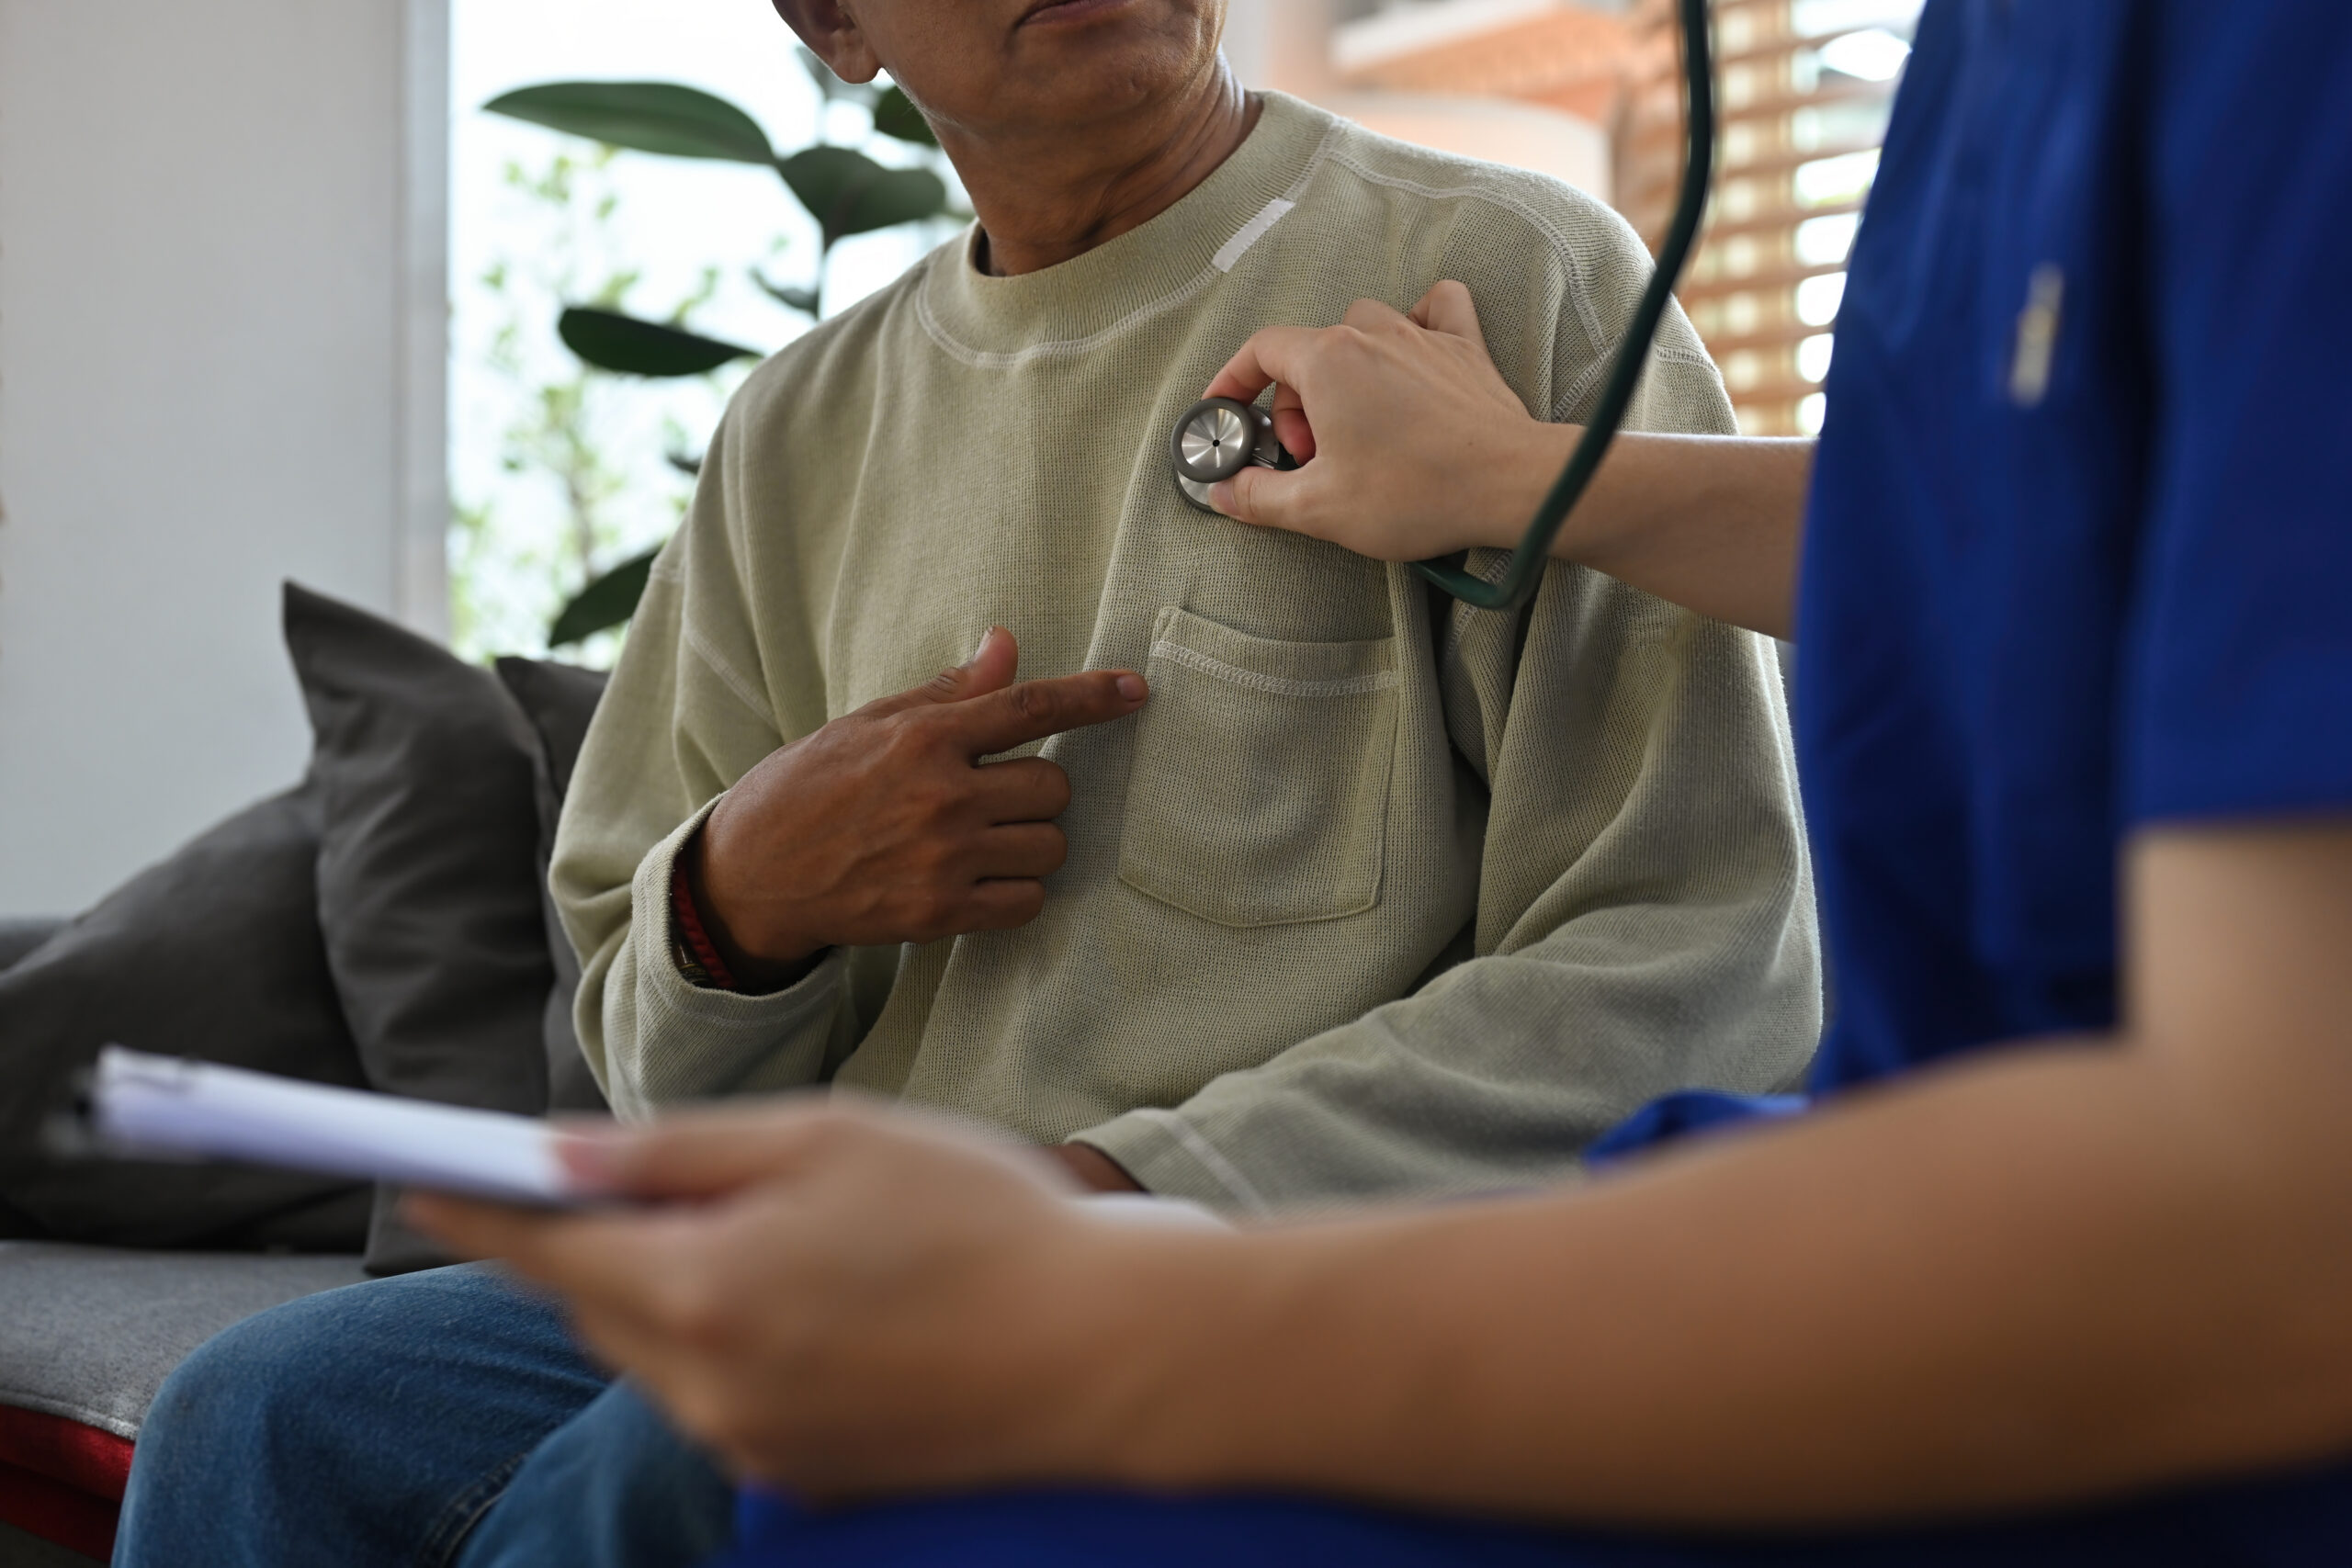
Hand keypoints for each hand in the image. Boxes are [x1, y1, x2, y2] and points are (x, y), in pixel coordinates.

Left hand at [407, 1101, 1234, 1497]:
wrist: (1103, 1350)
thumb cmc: (976, 1217)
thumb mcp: (825, 1137)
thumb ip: (678, 1150)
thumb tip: (559, 1156)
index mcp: (701, 1292)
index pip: (545, 1251)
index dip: (478, 1209)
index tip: (424, 1179)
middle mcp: (705, 1389)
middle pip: (597, 1309)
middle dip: (593, 1242)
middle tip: (626, 1176)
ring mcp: (752, 1445)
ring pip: (658, 1354)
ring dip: (665, 1291)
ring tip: (751, 1227)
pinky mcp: (798, 1477)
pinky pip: (719, 1396)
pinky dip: (725, 1339)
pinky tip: (807, 1295)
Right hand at [692, 627, 1145, 987]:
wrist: (752, 873)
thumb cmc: (810, 787)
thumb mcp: (868, 723)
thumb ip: (947, 693)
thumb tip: (1006, 645)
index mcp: (924, 738)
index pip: (1029, 708)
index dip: (1092, 697)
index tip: (1136, 690)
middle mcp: (942, 796)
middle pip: (1054, 789)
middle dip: (1039, 791)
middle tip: (997, 796)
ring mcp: (943, 859)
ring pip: (1050, 848)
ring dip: (1033, 843)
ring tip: (987, 840)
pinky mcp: (940, 914)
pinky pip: (1027, 903)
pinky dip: (1018, 892)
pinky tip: (983, 880)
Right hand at [1199, 282, 1572, 560]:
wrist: (1509, 486)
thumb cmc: (1417, 492)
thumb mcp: (1318, 507)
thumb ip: (1259, 496)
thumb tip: (1224, 492)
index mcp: (1326, 361)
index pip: (1259, 351)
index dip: (1233, 383)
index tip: (1226, 413)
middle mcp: (1370, 333)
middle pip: (1308, 352)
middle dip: (1295, 407)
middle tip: (1308, 459)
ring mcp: (1420, 336)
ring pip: (1361, 327)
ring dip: (1344, 369)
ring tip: (1352, 422)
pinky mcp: (1464, 350)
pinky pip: (1437, 307)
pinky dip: (1419, 319)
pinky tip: (1412, 348)